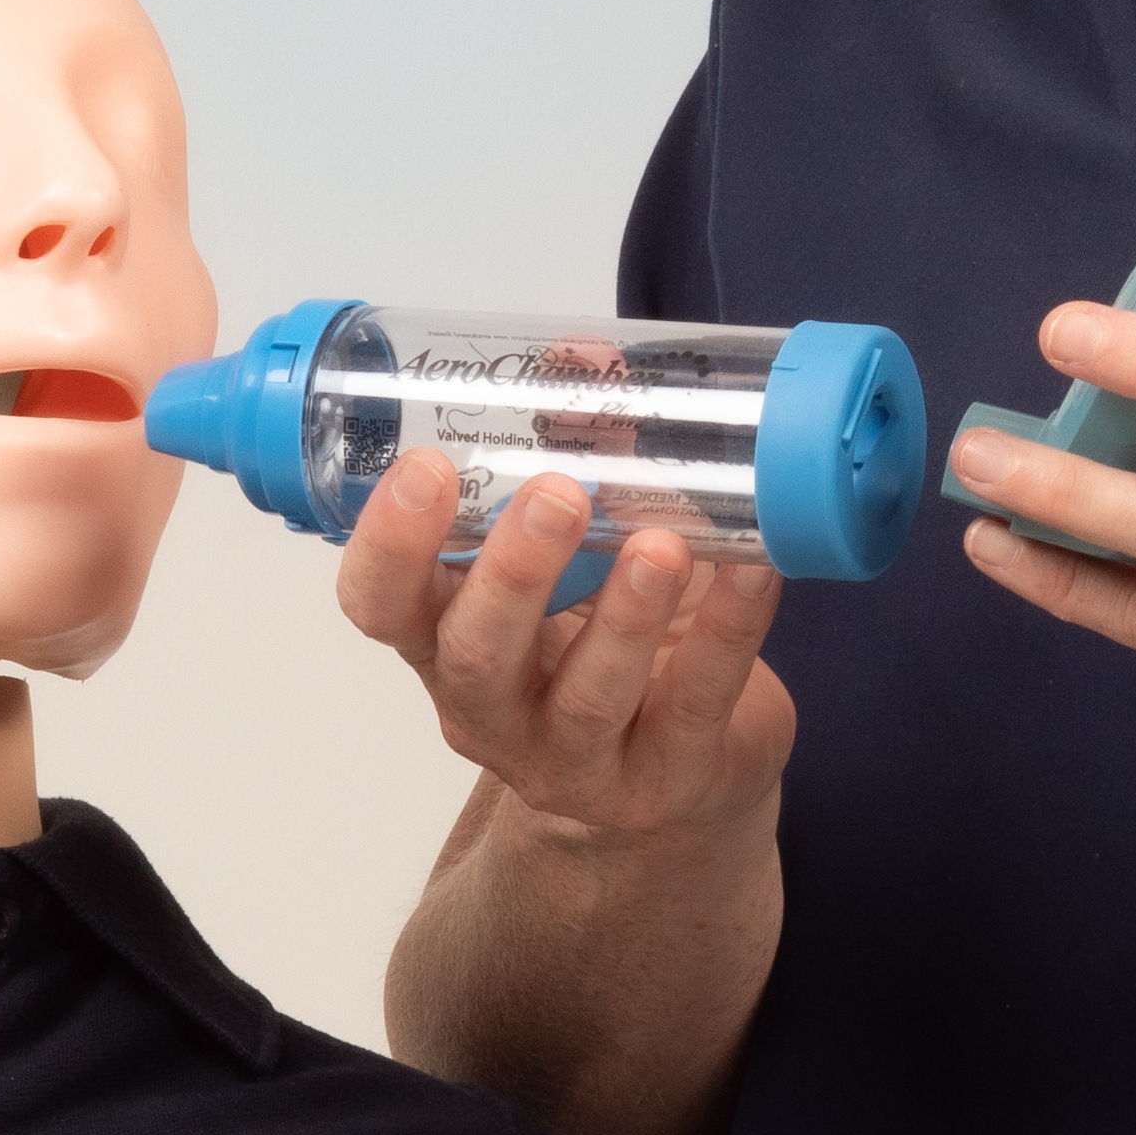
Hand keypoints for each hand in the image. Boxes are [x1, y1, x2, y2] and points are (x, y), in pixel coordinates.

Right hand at [336, 451, 795, 850]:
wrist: (690, 769)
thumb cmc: (615, 646)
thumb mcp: (581, 557)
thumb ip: (580, 459)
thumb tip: (582, 354)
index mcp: (447, 643)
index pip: (380, 607)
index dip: (389, 546)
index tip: (426, 468)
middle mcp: (496, 711)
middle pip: (476, 655)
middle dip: (513, 573)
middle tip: (557, 495)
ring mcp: (580, 760)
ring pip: (587, 694)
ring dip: (623, 614)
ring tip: (659, 543)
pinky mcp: (669, 780)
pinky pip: (697, 704)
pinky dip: (730, 632)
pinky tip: (755, 572)